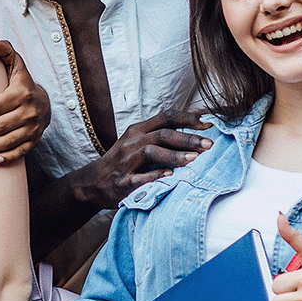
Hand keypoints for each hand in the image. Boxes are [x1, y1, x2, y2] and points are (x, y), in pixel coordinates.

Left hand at [0, 39, 50, 163]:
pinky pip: (22, 151)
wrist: (45, 102)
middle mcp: (29, 112)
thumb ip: (5, 51)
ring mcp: (33, 128)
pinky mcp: (35, 140)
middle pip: (0, 125)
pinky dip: (9, 157)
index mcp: (21, 93)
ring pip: (9, 141)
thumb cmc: (22, 83)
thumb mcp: (16, 64)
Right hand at [79, 109, 210, 208]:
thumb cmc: (122, 162)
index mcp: (138, 131)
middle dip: (187, 138)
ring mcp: (125, 162)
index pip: (165, 117)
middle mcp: (131, 143)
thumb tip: (195, 133)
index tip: (208, 123)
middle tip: (209, 144)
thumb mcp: (137, 143)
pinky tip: (170, 177)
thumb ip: (161, 137)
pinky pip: (139, 177)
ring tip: (194, 159)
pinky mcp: (122, 182)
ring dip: (174, 155)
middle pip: (162, 134)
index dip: (187, 118)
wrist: (92, 183)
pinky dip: (154, 176)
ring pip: (151, 152)